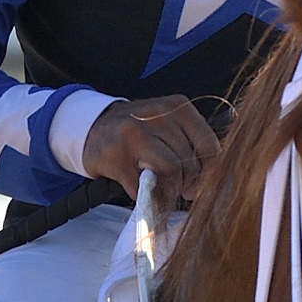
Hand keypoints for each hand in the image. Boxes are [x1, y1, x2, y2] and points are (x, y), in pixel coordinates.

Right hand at [81, 94, 220, 201]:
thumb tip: (207, 181)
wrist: (93, 126)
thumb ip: (191, 144)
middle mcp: (156, 116)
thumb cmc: (139, 130)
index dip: (207, 171)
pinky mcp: (115, 156)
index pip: (208, 144)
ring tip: (159, 187)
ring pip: (170, 171)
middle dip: (185, 183)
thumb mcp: (169, 124)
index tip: (198, 183)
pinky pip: (142, 186)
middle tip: (176, 187)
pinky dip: (145, 194)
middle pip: (188, 162)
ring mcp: (134, 135)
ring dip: (167, 189)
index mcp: (177, 106)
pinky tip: (140, 186)